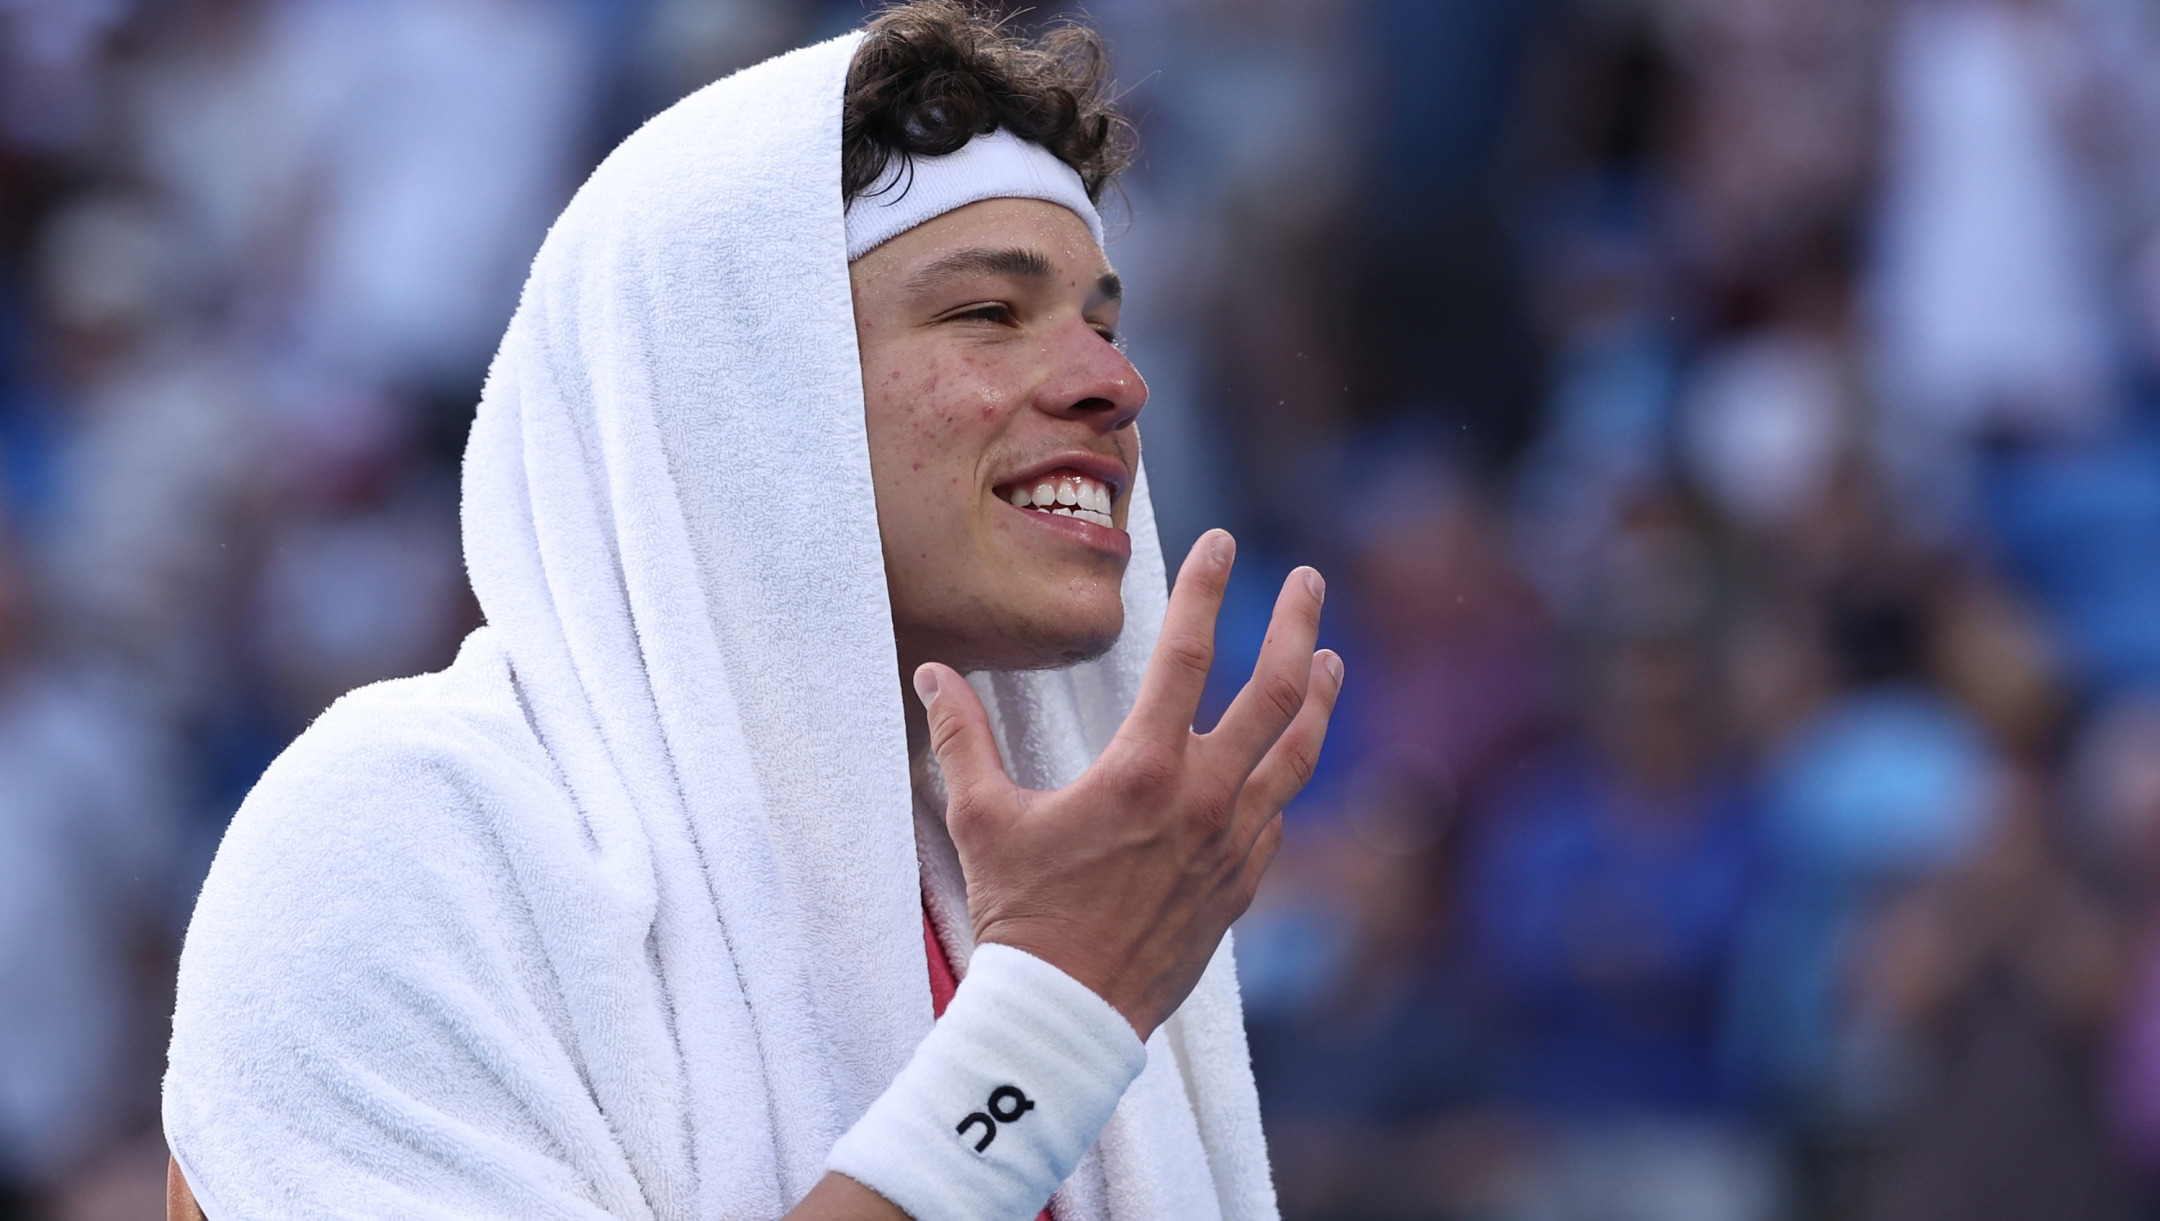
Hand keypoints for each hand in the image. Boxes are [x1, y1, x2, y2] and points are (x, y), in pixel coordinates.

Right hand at [914, 530, 1341, 1038]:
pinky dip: (1285, 778)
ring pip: (1298, 755)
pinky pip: (1278, 817)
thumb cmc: (1021, 919)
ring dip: (1318, 699)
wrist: (1067, 1017)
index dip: (1204, 588)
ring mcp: (1232, 845)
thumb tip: (931, 674)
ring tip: (1329, 659)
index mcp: (1143, 771)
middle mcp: (1203, 800)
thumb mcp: (981, 819)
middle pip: (1274, 693)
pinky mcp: (1242, 887)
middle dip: (1295, 626)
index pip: (1187, 655)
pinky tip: (1286, 761)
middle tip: (1308, 581)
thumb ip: (962, 738)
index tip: (1221, 541)